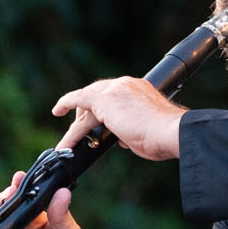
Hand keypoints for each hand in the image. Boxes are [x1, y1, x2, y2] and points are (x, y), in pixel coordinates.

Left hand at [51, 76, 185, 160]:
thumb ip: (129, 130)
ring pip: (87, 105)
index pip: (113, 96)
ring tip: (66, 143)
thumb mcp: (145, 132)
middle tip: (77, 133)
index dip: (101, 111)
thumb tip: (119, 138)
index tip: (97, 123)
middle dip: (84, 116)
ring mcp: (115, 90)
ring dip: (76, 126)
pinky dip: (66, 103)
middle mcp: (126, 85)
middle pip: (96, 97)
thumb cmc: (164, 137)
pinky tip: (57, 111)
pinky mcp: (104, 99)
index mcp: (139, 90)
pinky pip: (79, 98)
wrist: (170, 133)